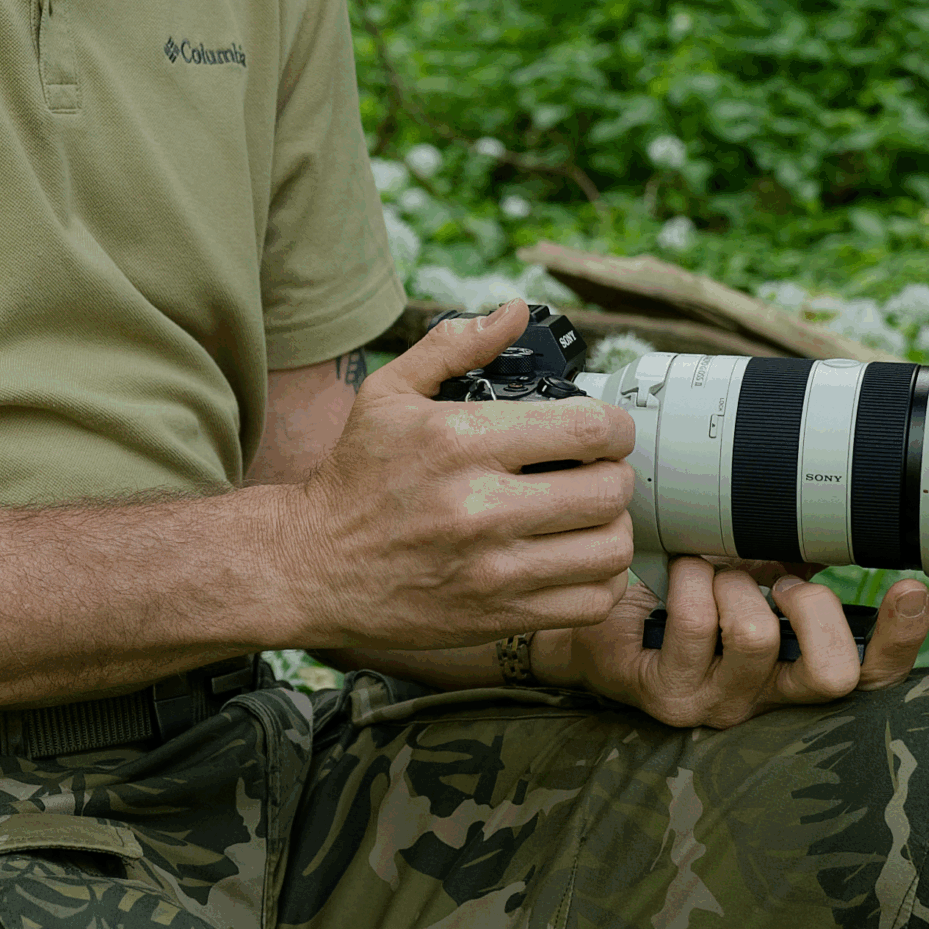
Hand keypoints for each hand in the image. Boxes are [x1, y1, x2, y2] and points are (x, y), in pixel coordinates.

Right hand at [272, 300, 635, 659]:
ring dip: (613, 527)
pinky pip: (590, 601)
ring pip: (609, 549)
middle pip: (609, 490)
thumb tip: (514, 312)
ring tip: (590, 515)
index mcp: (461, 440)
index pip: (586, 428)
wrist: (312, 566)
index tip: (604, 429)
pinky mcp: (498, 616)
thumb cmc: (356, 474)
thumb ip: (454, 346)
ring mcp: (493, 569)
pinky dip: (599, 579)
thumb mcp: (389, 392)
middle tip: (599, 470)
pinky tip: (575, 557)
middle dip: (616, 473)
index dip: (614, 425)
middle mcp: (481, 507)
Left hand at [538, 556, 928, 727]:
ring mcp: (718, 703)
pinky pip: (694, 622)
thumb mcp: (749, 572)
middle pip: (832, 677)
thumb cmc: (682, 594)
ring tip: (711, 573)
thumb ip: (795, 557)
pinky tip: (678, 573)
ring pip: (756, 636)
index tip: (910, 588)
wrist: (600, 619)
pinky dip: (689, 578)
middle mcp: (766, 698)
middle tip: (777, 583)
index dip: (900, 640)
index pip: (871, 676)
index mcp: (796, 668)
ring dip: (733, 582)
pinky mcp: (668, 696)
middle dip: (812, 609)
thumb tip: (840, 511)